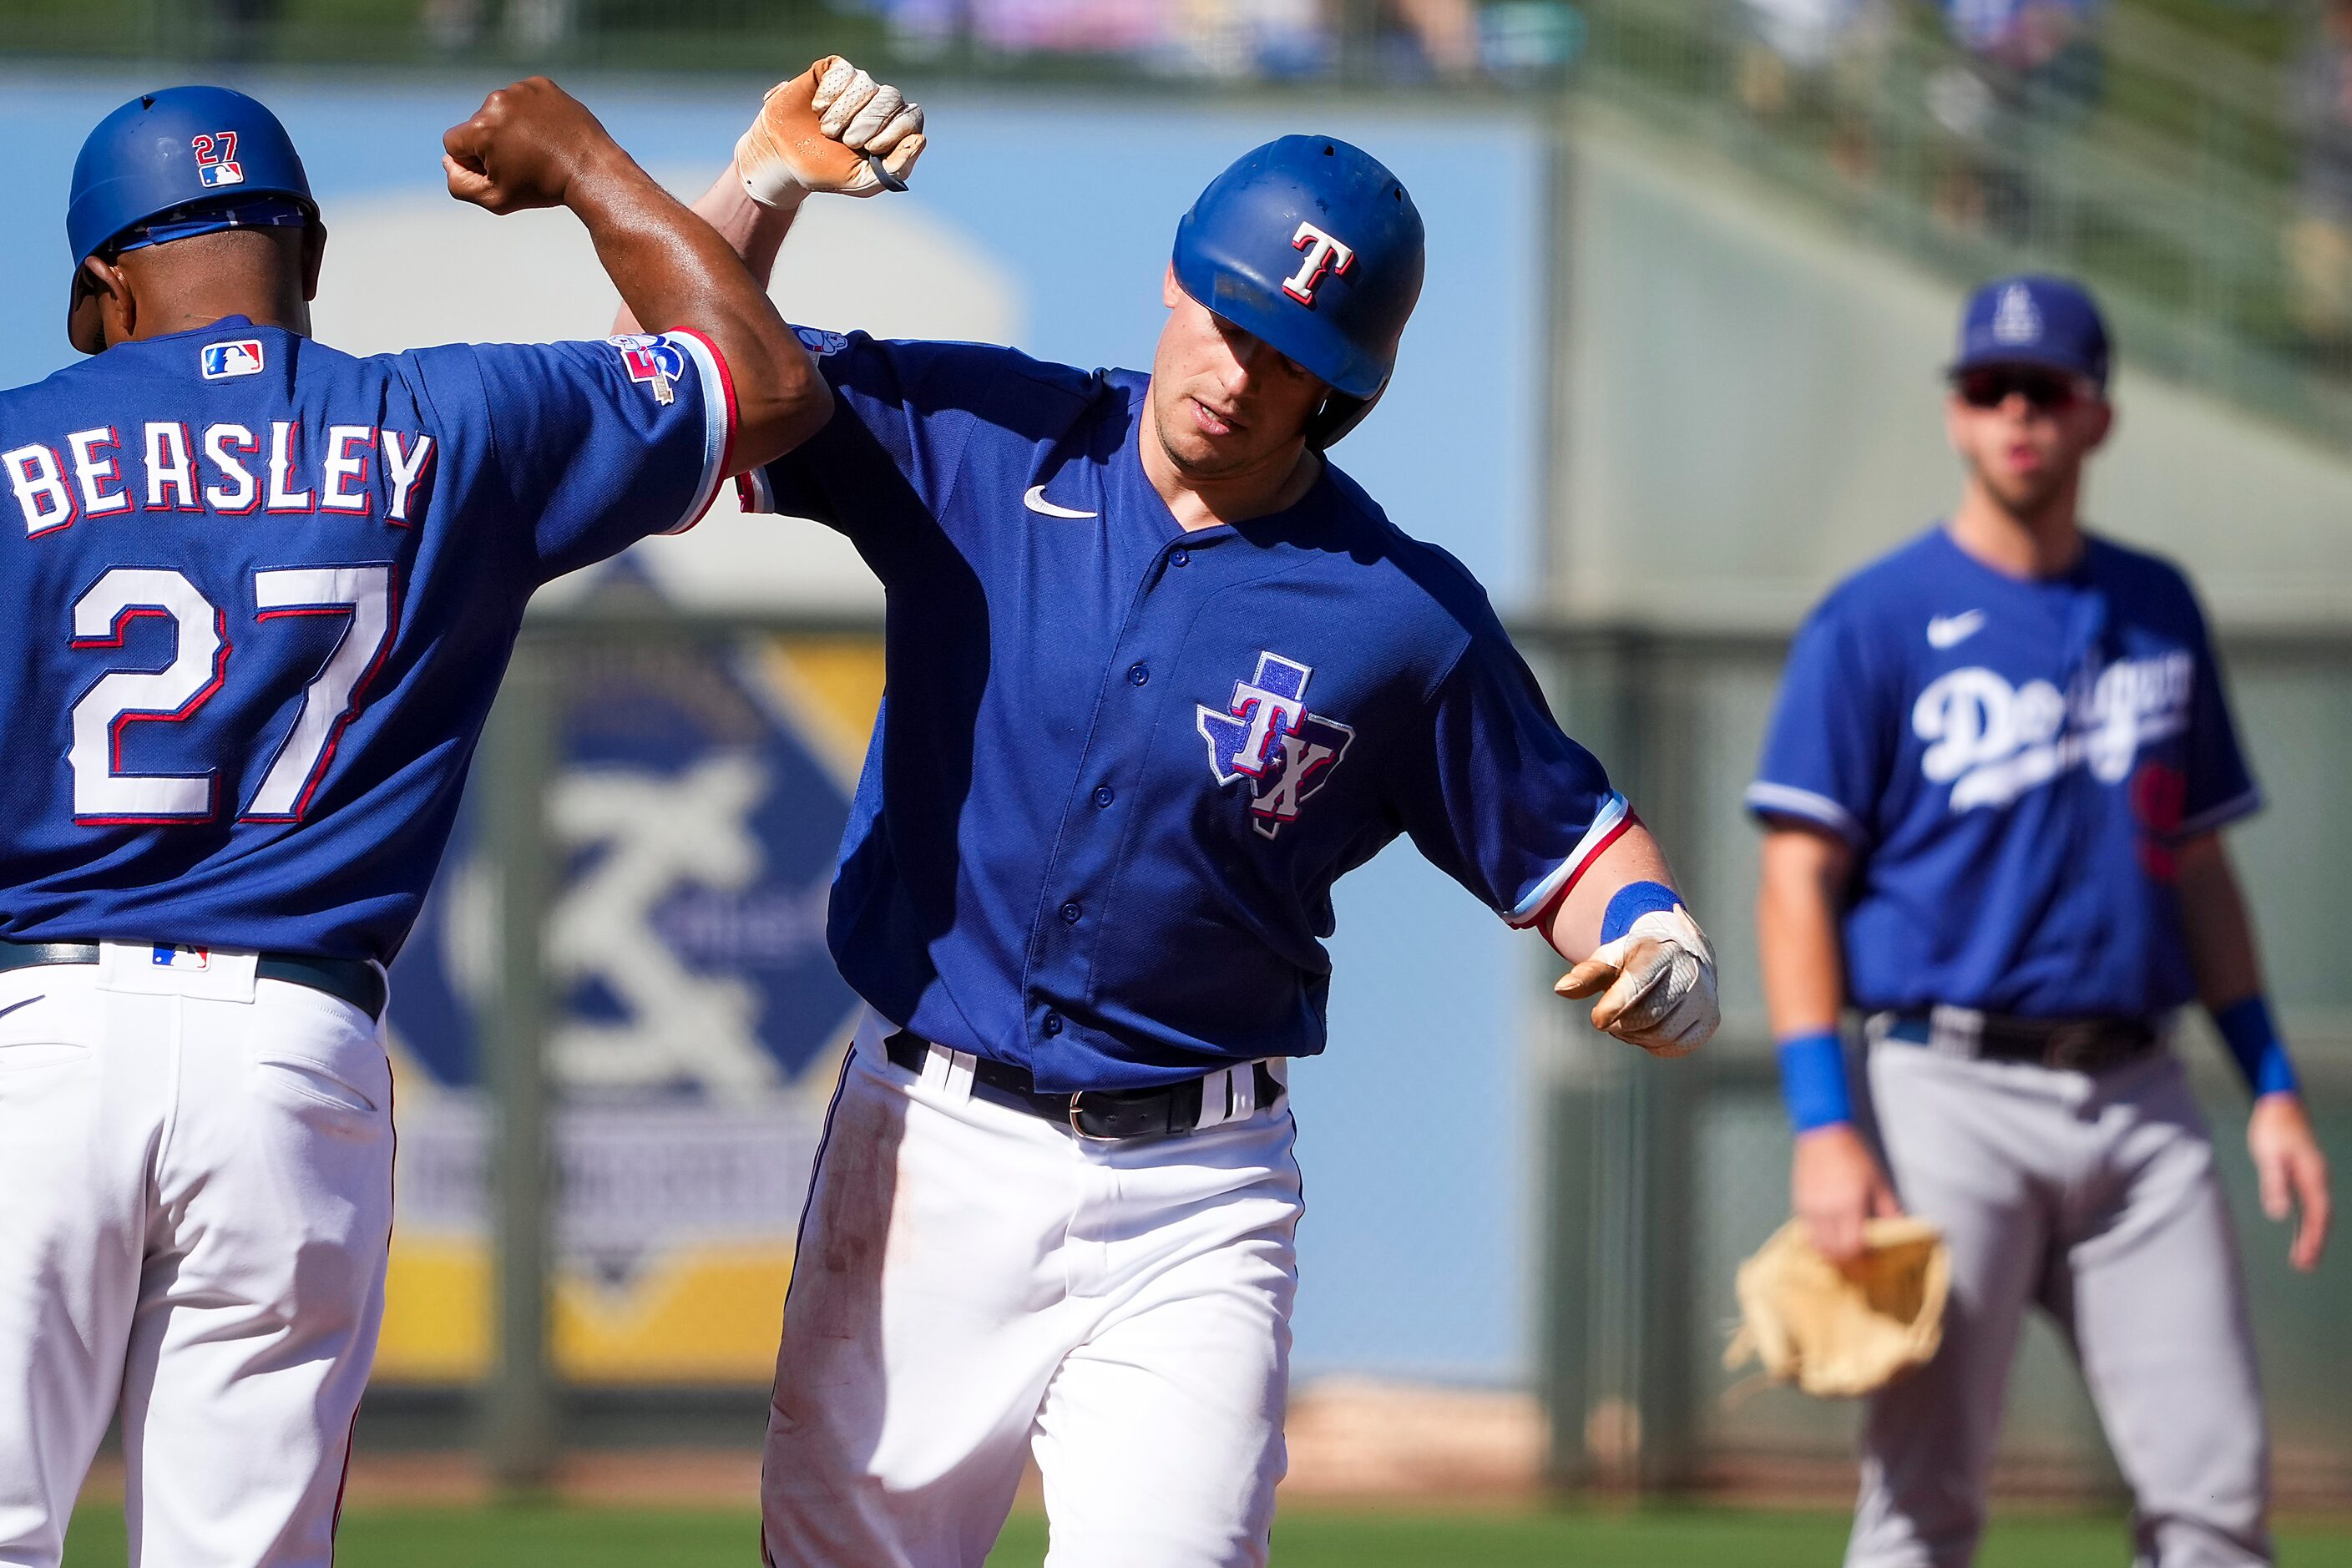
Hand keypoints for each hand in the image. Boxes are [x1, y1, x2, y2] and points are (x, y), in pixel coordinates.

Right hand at [443, 77, 620, 214]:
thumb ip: (459, 183)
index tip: (502, 171)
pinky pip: (523, 100)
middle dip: (493, 144)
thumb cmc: (542, 187)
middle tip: (525, 161)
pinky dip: (531, 114)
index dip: (474, 162)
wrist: (591, 170)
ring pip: (500, 111)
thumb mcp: (494, 199)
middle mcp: (496, 101)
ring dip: (511, 128)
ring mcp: (521, 89)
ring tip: (538, 147)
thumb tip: (448, 159)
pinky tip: (548, 131)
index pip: (454, 143)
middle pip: (477, 125)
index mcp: (481, 128)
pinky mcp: (541, 84)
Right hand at [737, 56, 926, 206]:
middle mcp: (879, 102)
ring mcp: (857, 85)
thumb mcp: (864, 181)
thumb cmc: (829, 171)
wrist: (786, 160)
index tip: (872, 148)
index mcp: (893, 128)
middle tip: (848, 142)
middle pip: (891, 97)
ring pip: (866, 83)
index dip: (896, 129)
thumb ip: (897, 168)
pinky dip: (831, 93)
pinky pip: (843, 70)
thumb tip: (920, 139)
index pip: (912, 117)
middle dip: (870, 122)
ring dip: (846, 111)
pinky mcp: (833, 71)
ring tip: (828, 130)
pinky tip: (818, 109)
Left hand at [1556, 904, 1718, 1056]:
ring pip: (1661, 1035)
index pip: (1637, 987)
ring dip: (1635, 1035)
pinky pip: (1675, 1047)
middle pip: (1647, 1017)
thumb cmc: (1636, 958)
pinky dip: (1654, 1044)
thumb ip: (1587, 974)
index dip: (1613, 1007)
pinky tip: (1647, 1029)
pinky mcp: (1709, 1021)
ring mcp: (1704, 999)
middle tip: (1610, 1018)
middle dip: (1621, 1023)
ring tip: (1627, 1021)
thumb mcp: (1610, 958)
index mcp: (1662, 953)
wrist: (1681, 953)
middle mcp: (1690, 974)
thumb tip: (1561, 990)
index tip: (1597, 1019)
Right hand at [1793, 1123, 1901, 1264]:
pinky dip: (1818, 1241)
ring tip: (1843, 1256)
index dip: (1862, 1260)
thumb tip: (1898, 1228)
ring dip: (1831, 1254)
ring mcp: (1810, 1208)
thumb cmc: (1855, 1155)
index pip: (1853, 1246)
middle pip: (1834, 1251)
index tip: (1871, 1264)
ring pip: (1818, 1245)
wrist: (1823, 1133)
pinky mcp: (1799, 1203)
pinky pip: (1807, 1232)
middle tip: (1858, 1265)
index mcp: (1849, 1205)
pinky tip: (1829, 1239)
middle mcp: (1827, 1210)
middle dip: (1847, 1263)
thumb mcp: (1878, 1180)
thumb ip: (1888, 1207)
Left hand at [2249, 1092, 2331, 1271]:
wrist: (2279, 1105)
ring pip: (2317, 1213)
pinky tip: (2299, 1231)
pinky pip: (2310, 1204)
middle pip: (2321, 1218)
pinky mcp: (2304, 1175)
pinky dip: (2307, 1221)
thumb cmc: (2273, 1129)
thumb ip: (2275, 1184)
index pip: (2317, 1215)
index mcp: (2313, 1177)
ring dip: (2312, 1235)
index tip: (2304, 1258)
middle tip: (2305, 1266)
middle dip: (2314, 1243)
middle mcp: (2318, 1179)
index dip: (2311, 1238)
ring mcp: (2313, 1177)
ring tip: (2303, 1258)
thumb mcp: (2269, 1156)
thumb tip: (2279, 1213)